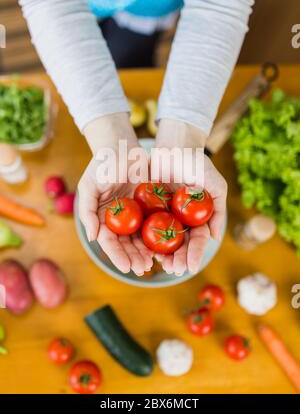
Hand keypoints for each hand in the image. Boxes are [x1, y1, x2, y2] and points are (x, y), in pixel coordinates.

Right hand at [78, 113, 152, 275]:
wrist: (122, 146)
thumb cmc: (102, 165)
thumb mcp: (89, 186)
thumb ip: (88, 212)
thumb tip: (93, 237)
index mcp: (102, 217)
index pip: (109, 241)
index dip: (117, 255)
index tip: (126, 267)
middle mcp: (117, 219)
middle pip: (125, 244)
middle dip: (133, 258)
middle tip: (142, 269)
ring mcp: (133, 214)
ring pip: (140, 238)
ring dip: (145, 252)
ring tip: (152, 264)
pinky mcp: (148, 206)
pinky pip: (153, 224)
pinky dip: (157, 237)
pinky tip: (164, 247)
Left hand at [153, 119, 226, 275]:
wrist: (175, 145)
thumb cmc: (198, 164)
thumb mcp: (216, 186)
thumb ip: (219, 211)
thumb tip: (216, 238)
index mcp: (197, 218)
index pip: (197, 240)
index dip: (195, 254)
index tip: (191, 267)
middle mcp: (181, 219)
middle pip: (179, 245)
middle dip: (178, 259)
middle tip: (173, 270)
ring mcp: (164, 214)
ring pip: (162, 240)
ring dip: (161, 254)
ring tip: (158, 264)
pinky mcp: (148, 208)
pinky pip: (145, 226)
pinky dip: (145, 238)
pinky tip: (143, 248)